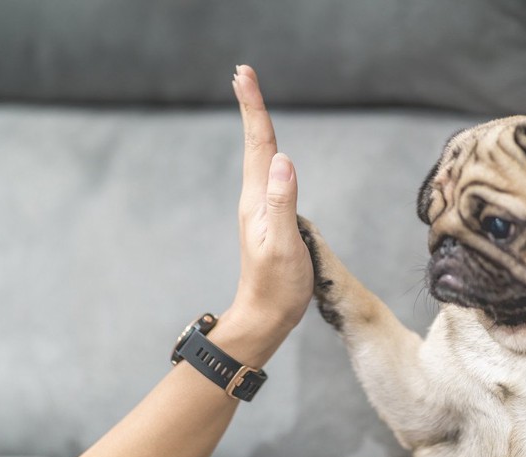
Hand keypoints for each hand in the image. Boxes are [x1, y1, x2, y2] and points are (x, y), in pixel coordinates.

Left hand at [226, 65, 312, 344]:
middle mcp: (255, 198)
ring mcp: (261, 207)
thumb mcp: (282, 245)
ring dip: (256, 124)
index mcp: (257, 200)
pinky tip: (269, 151)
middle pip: (256, 144)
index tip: (244, 75)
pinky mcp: (270, 217)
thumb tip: (282, 160)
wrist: (266, 315)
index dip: (253, 108)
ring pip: (260, 156)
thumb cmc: (278, 285)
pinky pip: (268, 174)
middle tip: (243, 73)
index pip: (259, 145)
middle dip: (251, 106)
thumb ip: (282, 202)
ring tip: (251, 99)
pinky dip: (267, 150)